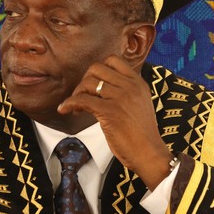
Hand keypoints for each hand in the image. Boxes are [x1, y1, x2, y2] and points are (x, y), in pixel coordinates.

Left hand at [57, 56, 173, 189]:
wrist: (149, 153)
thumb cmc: (142, 135)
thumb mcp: (138, 105)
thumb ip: (124, 93)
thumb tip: (100, 89)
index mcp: (138, 82)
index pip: (113, 60)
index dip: (98, 70)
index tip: (93, 85)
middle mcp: (130, 86)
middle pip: (97, 68)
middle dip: (85, 81)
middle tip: (83, 97)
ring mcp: (120, 97)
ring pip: (88, 83)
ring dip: (77, 94)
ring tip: (77, 108)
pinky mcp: (110, 111)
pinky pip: (82, 100)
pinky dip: (69, 103)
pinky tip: (64, 110)